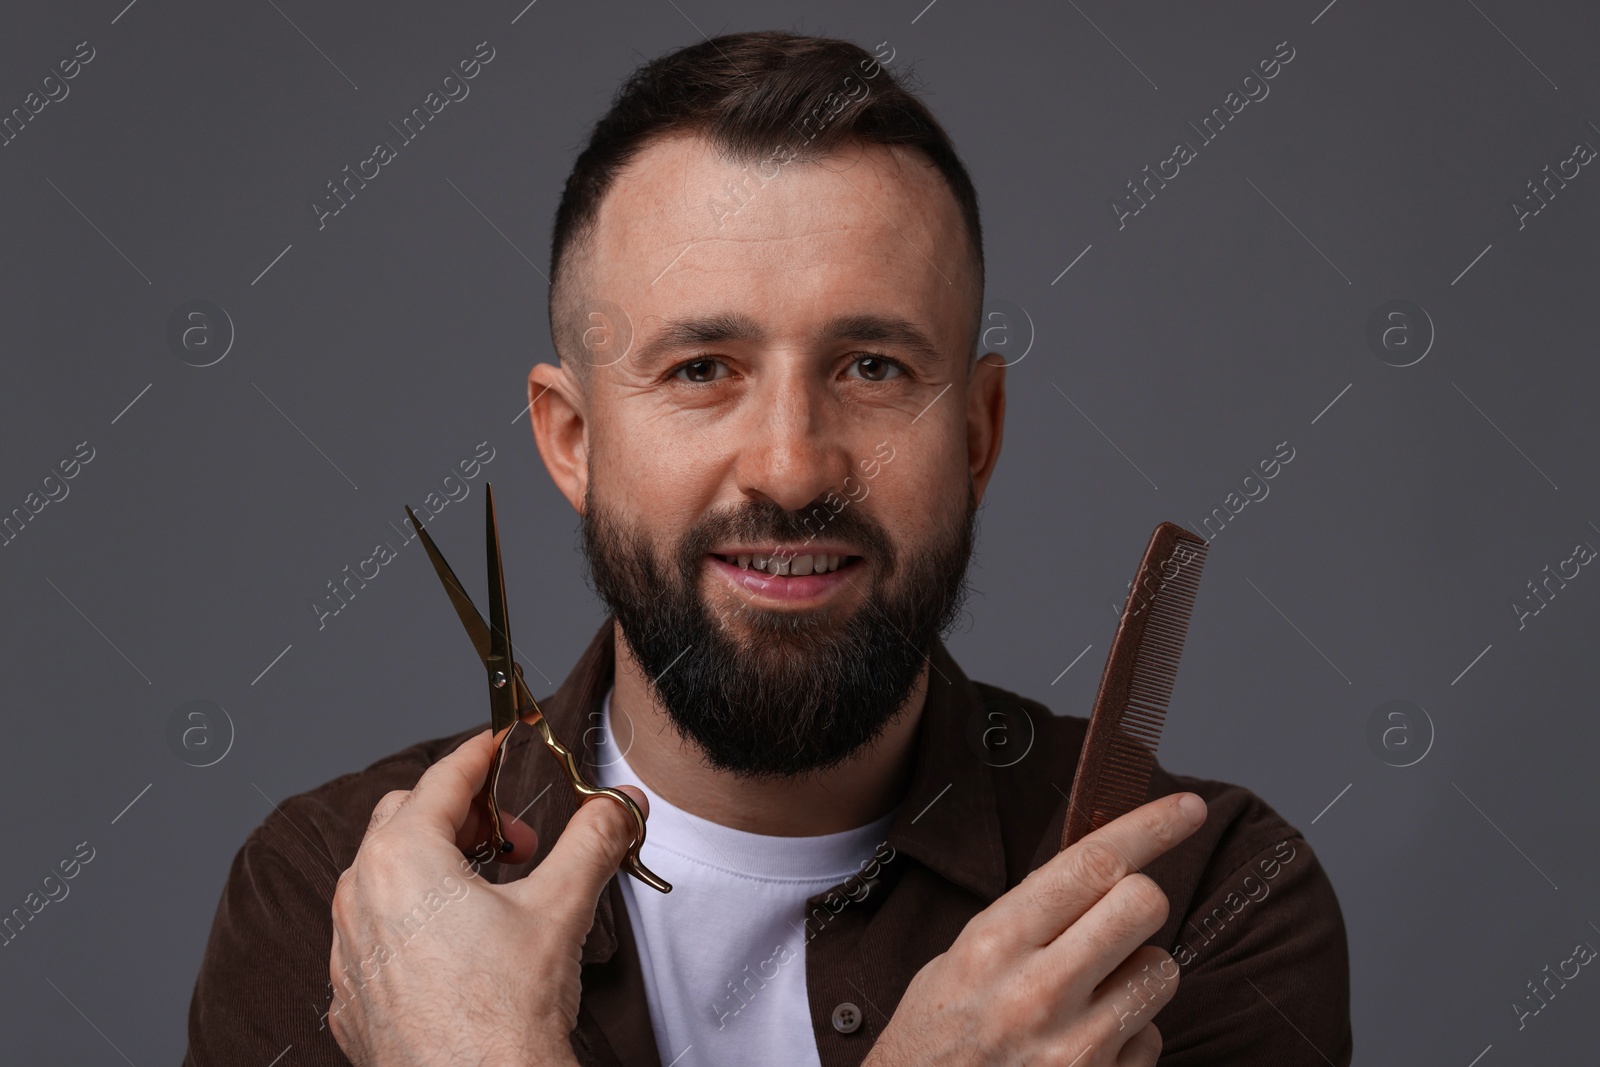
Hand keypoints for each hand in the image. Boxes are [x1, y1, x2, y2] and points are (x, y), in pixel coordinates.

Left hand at [327, 728, 646, 1066]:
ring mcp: (348, 951)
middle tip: (516, 840)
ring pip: (384, 876)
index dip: (482, 753)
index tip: (504, 742)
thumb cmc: (506, 1016)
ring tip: (493, 893)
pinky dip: (413, 919)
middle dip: (465, 814)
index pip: (443, 778)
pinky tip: (461, 945)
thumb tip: (620, 805)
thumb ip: (594, 840)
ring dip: (437, 866)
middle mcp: (360, 897)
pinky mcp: (351, 997)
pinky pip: (374, 933)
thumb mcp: (562, 907)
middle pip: (405, 818)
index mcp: (402, 858)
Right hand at [863, 792, 1207, 1066]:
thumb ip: (1030, 915)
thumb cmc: (938, 1032)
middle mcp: (1038, 994)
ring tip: (1089, 991)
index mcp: (995, 943)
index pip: (1092, 864)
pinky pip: (1153, 1036)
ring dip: (1138, 970)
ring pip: (1162, 969)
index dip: (1150, 828)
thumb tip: (1103, 869)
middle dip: (1139, 900)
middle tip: (1113, 916)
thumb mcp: (962, 956)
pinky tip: (1084, 1042)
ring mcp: (1076, 1048)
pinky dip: (1129, 1033)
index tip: (1188, 808)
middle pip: (1144, 905)